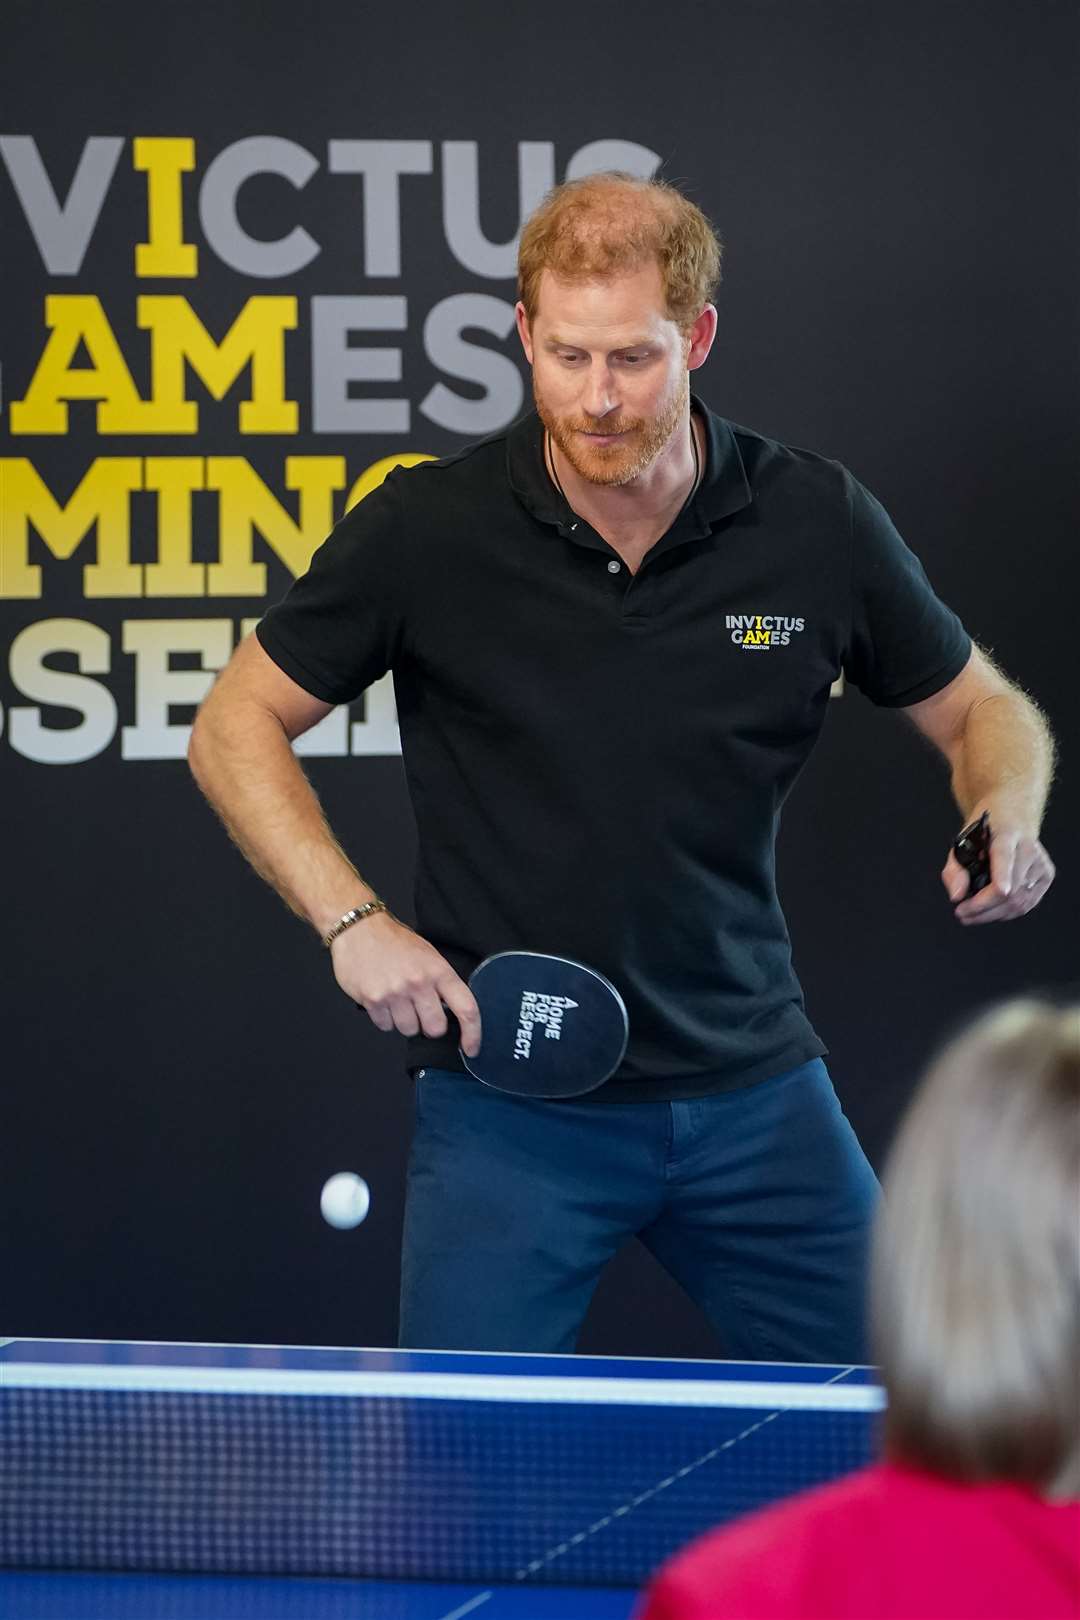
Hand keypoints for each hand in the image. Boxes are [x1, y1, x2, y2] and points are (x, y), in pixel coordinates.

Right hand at [330, 912, 481, 1055]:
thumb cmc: (394, 941)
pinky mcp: (373, 1000)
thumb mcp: (428, 954)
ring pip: (409, 1030)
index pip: (466, 1008)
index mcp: (438, 971)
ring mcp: (395, 993)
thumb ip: (440, 982)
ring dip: (404, 1022)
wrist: (358, 928)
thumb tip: (450, 1011)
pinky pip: (386, 1026)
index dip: (473, 1034)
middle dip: (429, 1026)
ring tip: (397, 999)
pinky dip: (385, 1018)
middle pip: (435, 1029)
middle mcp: (418, 983)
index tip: (471, 1048)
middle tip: (420, 1011)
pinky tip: (382, 999)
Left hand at [942, 818, 1055, 924]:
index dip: (1003, 878)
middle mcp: (1029, 848)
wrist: (1012, 818)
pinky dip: (1006, 913)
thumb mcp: (962, 844)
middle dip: (984, 908)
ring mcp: (1041, 863)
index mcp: (1006, 835)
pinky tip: (991, 912)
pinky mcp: (1046, 875)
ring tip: (972, 916)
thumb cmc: (985, 833)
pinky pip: (1027, 903)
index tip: (999, 891)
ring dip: (993, 915)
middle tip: (962, 914)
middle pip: (1011, 888)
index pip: (1005, 857)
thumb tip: (957, 896)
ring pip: (1019, 901)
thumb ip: (954, 871)